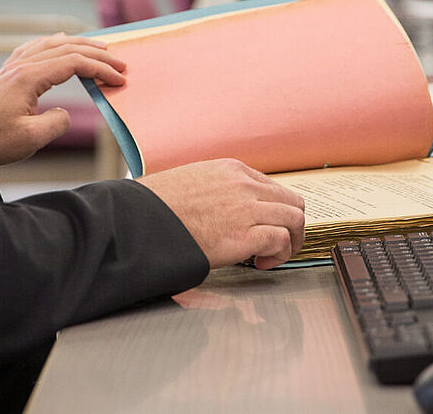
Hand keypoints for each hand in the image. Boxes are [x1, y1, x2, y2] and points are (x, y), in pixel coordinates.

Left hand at [0, 33, 126, 164]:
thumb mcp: (31, 139)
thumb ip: (56, 123)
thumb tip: (64, 113)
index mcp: (28, 77)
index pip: (73, 63)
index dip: (100, 69)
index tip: (119, 79)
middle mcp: (20, 65)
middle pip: (66, 47)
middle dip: (97, 53)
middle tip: (120, 63)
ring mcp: (12, 67)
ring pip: (51, 43)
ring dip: (78, 43)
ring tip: (99, 48)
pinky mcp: (7, 73)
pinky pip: (35, 48)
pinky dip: (55, 43)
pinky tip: (60, 43)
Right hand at [138, 159, 305, 269]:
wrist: (137, 222)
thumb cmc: (154, 208)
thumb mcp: (191, 181)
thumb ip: (218, 190)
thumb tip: (227, 209)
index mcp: (231, 170)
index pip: (274, 188)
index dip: (275, 211)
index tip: (267, 227)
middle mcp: (243, 185)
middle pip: (292, 202)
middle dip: (291, 226)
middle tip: (280, 244)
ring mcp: (245, 209)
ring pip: (294, 219)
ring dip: (290, 241)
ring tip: (272, 255)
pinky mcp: (243, 235)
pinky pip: (281, 240)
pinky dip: (279, 254)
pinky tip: (262, 263)